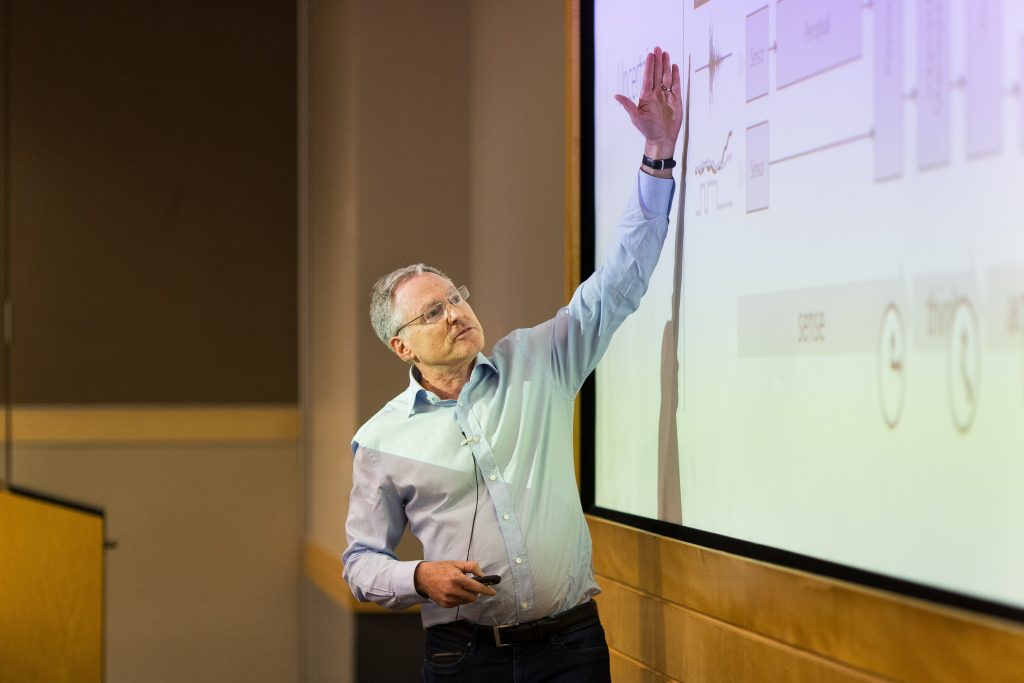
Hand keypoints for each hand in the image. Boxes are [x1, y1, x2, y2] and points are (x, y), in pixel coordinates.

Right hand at [414, 560, 496, 607]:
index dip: (486, 590)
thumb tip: (483, 575)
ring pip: (466, 601)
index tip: (493, 592)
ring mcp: (448, 598)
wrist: (423, 577)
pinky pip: (458, 604)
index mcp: (456, 578)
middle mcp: (452, 590)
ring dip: (467, 596)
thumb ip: (472, 567)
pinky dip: (460, 599)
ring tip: (461, 588)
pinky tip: (454, 592)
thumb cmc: (442, 568)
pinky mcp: (444, 604)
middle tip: (473, 587)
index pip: (476, 587)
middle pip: (473, 597)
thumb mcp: (457, 563)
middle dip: (476, 593)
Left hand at [614, 46, 683, 161]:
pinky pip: (675, 85)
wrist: (662, 138)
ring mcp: (666, 96)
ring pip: (666, 77)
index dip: (649, 66)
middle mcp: (656, 94)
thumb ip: (627, 105)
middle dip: (657, 61)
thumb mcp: (636, 117)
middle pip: (657, 74)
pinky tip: (673, 67)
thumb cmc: (647, 130)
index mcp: (646, 97)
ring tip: (665, 54)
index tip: (650, 55)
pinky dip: (675, 75)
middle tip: (658, 48)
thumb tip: (616, 96)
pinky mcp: (676, 100)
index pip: (648, 78)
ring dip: (665, 65)